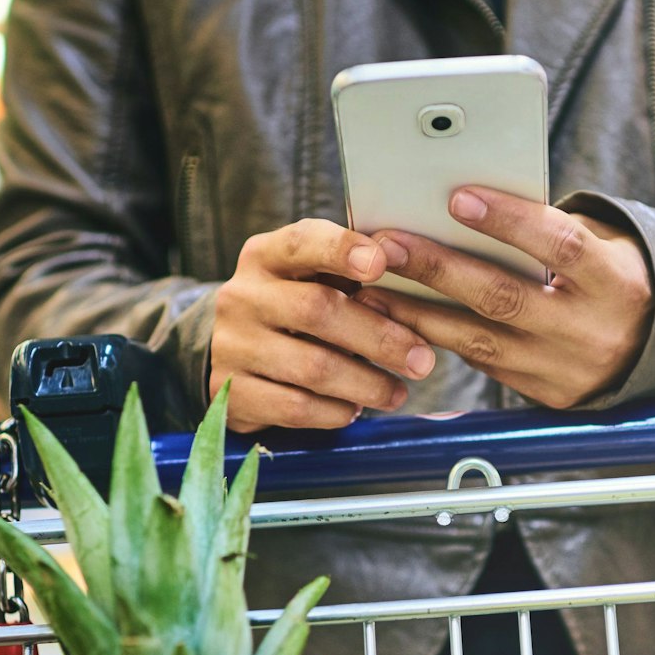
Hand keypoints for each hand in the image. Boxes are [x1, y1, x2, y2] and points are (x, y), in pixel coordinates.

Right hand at [210, 219, 436, 431]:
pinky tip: (355, 410)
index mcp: (265, 256)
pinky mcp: (233, 393)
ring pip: (312, 366)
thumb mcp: (308, 279)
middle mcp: (242, 296)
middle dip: (378, 336)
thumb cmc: (292, 310)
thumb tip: (409, 267)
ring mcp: (233, 346)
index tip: (382, 263)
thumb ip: (347, 271)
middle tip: (423, 359)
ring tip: (397, 393)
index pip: (301, 243)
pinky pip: (296, 406)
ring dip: (366, 383)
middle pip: (316, 310)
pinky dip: (334, 411)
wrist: (232, 357)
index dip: (341, 250)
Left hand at [356, 188, 654, 409]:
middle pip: (505, 298)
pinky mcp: (547, 397)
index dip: (509, 222)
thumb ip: (547, 230)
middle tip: (387, 244)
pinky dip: (441, 340)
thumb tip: (464, 206)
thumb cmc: (613, 276)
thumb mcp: (603, 244)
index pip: (561, 246)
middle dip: (439, 269)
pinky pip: (484, 366)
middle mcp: (594, 332)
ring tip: (373, 288)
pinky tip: (404, 319)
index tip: (457, 197)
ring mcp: (568, 371)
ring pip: (482, 342)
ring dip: (419, 313)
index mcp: (617, 282)